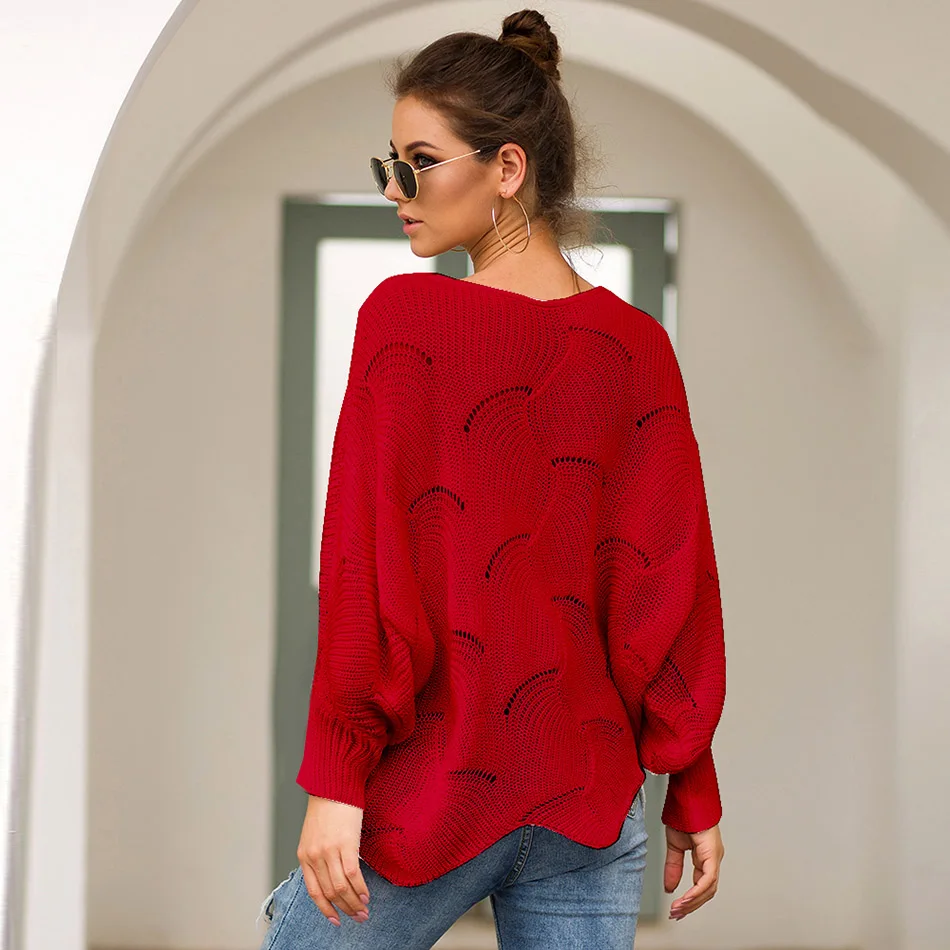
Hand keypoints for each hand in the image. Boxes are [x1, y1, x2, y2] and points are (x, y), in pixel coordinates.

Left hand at [297, 795, 371, 926]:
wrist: (334, 785)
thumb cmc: (327, 808)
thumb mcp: (314, 835)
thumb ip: (318, 856)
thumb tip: (332, 876)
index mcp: (304, 855)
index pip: (314, 892)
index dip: (326, 910)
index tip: (336, 920)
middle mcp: (314, 856)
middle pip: (330, 893)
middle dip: (345, 909)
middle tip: (358, 918)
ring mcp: (329, 851)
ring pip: (341, 887)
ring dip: (354, 903)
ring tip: (364, 911)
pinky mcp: (345, 844)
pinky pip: (353, 874)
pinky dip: (360, 888)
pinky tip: (367, 894)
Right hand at [663, 822, 723, 919]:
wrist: (686, 800)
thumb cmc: (684, 816)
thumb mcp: (674, 846)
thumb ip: (673, 867)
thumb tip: (670, 887)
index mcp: (705, 858)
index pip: (701, 886)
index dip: (690, 900)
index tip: (677, 909)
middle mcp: (712, 860)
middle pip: (706, 892)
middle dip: (690, 906)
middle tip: (676, 914)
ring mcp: (714, 858)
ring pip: (708, 889)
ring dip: (692, 902)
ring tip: (677, 909)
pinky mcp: (712, 855)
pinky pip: (707, 879)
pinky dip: (696, 891)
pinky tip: (685, 898)